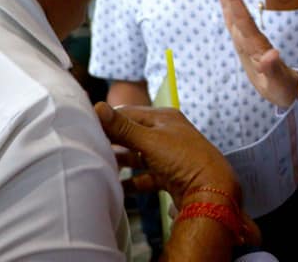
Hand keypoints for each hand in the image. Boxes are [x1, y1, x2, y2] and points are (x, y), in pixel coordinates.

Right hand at [95, 102, 238, 205]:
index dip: (108, 119)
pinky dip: (130, 182)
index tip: (85, 125)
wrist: (212, 190)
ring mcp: (168, 156)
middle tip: (87, 146)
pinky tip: (115, 187)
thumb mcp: (150, 140)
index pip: (129, 113)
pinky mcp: (168, 176)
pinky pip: (144, 177)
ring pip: (137, 156)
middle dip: (112, 141)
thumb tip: (98, 106)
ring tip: (97, 166)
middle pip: (132, 135)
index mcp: (164, 118)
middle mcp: (166, 134)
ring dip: (120, 162)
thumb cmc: (184, 158)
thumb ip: (123, 128)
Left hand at [216, 0, 297, 107]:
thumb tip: (273, 55)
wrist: (276, 94)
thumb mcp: (280, 85)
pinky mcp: (244, 38)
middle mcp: (244, 42)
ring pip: (231, 11)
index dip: (235, 0)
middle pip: (234, 11)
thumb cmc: (280, 89)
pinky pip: (234, 15)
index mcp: (254, 49)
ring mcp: (242, 39)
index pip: (242, 21)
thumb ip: (274, 71)